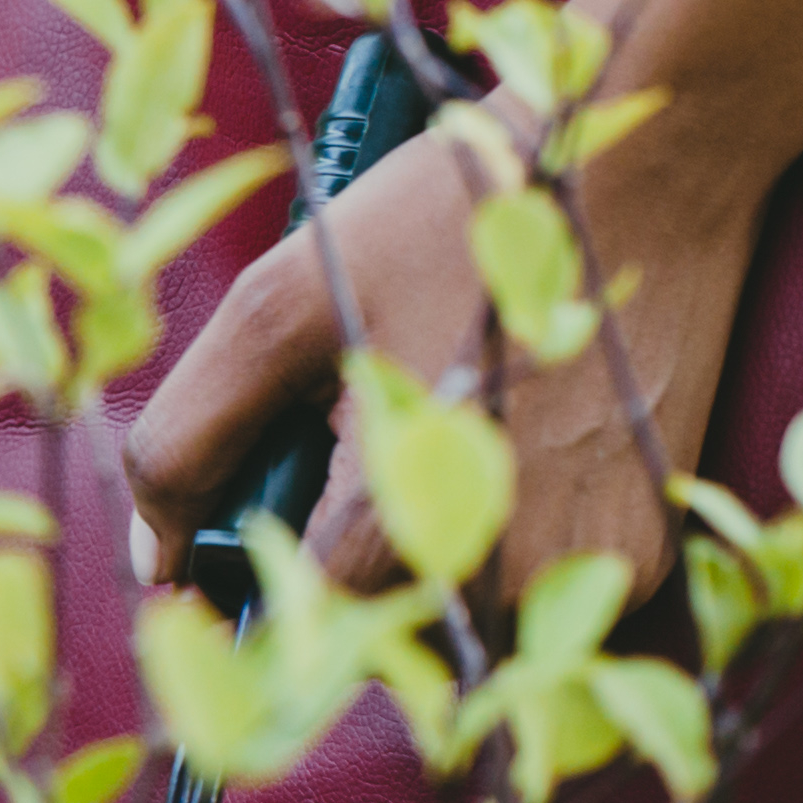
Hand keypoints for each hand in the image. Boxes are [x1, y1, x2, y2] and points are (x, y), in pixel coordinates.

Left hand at [124, 93, 783, 610]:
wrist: (637, 173)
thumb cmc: (445, 225)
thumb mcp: (280, 307)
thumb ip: (192, 439)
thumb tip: (157, 564)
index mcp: (410, 523)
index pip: (299, 629)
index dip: (256, 587)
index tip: (246, 522)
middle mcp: (512, 574)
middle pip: (383, 626)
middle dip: (339, 557)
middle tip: (347, 427)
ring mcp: (595, 574)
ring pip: (460, 616)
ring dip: (420, 549)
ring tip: (430, 416)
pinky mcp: (645, 554)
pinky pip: (535, 587)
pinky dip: (497, 534)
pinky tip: (502, 431)